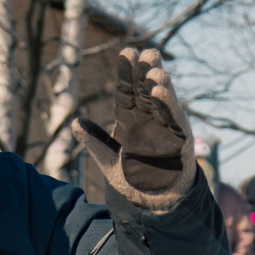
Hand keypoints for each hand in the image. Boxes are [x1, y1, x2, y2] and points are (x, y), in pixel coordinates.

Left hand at [75, 48, 193, 205]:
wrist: (152, 202)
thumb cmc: (133, 178)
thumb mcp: (108, 160)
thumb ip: (95, 142)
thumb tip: (74, 123)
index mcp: (131, 118)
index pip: (128, 89)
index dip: (127, 72)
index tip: (127, 52)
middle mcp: (149, 117)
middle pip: (147, 88)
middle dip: (146, 70)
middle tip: (144, 52)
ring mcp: (166, 126)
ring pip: (163, 100)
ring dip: (160, 84)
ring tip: (154, 71)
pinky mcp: (180, 139)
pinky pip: (175, 119)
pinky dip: (169, 106)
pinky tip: (162, 92)